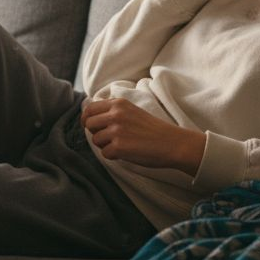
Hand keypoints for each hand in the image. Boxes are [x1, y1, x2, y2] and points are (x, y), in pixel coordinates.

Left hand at [80, 97, 205, 175]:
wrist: (172, 143)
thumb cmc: (153, 129)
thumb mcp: (132, 111)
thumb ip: (114, 111)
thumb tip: (91, 118)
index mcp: (118, 103)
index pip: (90, 108)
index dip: (87, 119)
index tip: (91, 126)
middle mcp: (115, 114)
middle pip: (88, 124)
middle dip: (95, 133)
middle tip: (108, 139)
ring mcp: (116, 130)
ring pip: (95, 140)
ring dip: (105, 145)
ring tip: (121, 146)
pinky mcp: (119, 146)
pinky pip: (105, 153)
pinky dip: (113, 156)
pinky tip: (126, 153)